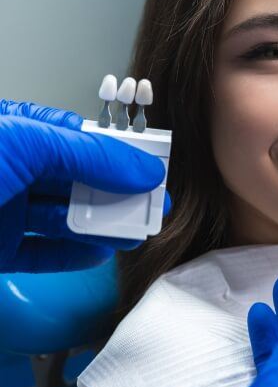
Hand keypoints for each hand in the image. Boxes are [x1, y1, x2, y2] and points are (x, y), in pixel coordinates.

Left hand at [0, 100, 170, 272]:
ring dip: (103, 226)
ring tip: (135, 231)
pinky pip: (42, 254)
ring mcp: (4, 210)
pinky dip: (74, 256)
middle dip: (118, 193)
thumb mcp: (24, 144)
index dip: (120, 152)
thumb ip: (88, 153)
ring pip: (65, 218)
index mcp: (18, 130)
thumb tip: (142, 168)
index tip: (152, 166)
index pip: (81, 137)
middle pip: (79, 181)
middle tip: (153, 203)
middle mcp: (14, 169)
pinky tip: (99, 252)